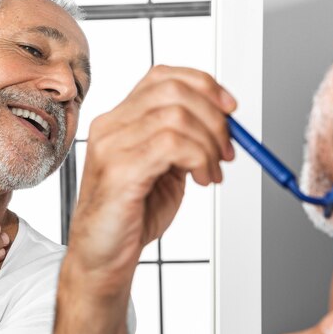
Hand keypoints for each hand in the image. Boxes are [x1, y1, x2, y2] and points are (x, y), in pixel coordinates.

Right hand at [70, 65, 236, 283]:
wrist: (103, 257)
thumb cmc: (133, 213)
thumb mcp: (166, 167)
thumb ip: (185, 139)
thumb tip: (223, 119)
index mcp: (120, 119)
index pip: (162, 76)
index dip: (203, 84)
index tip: (229, 109)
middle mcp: (111, 125)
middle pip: (172, 90)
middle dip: (213, 117)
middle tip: (227, 150)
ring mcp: (111, 146)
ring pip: (176, 115)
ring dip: (209, 144)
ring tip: (212, 171)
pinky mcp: (119, 171)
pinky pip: (171, 145)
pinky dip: (199, 158)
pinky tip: (201, 179)